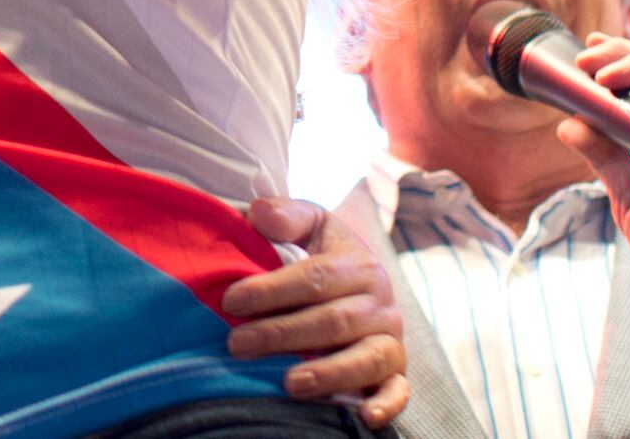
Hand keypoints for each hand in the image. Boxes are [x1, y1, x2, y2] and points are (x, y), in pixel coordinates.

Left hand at [224, 197, 409, 426]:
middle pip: (332, 321)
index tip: (230, 301)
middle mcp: (381, 303)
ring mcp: (390, 339)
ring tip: (289, 383)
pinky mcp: (396, 370)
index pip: (314, 278)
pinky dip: (386, 404)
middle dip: (281, 334)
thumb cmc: (323, 252)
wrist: (361, 282)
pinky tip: (364, 417)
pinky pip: (398, 390)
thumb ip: (285, 214)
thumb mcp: (309, 224)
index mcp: (359, 264)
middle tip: (237, 345)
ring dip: (328, 373)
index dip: (271, 290)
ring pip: (365, 358)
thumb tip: (259, 213)